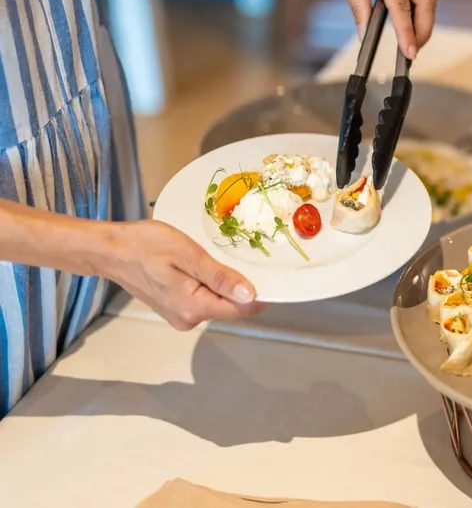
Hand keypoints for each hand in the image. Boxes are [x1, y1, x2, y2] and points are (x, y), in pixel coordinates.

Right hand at [106, 221, 265, 330]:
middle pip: (231, 307)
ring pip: (218, 302)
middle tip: (241, 255)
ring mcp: (180, 316)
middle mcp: (188, 320)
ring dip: (225, 283)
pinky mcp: (174, 309)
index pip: (242, 309)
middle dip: (241, 286)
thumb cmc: (145, 245)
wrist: (110, 249)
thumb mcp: (188, 255)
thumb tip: (250, 295)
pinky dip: (210, 284)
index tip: (268, 270)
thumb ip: (220, 278)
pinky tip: (204, 266)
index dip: (260, 292)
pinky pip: (204, 299)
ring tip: (217, 257)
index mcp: (193, 308)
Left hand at [320, 0, 441, 59]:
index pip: (402, 4)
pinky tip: (413, 0)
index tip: (409, 52)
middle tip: (414, 47)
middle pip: (427, 0)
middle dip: (423, 28)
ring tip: (412, 28)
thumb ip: (359, 7)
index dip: (407, 31)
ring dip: (426, 13)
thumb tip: (365, 35)